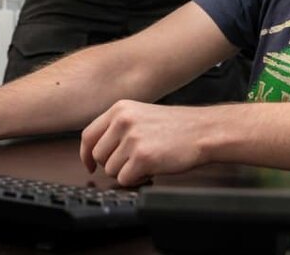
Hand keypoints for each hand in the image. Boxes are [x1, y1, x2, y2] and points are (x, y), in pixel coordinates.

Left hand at [79, 100, 212, 185]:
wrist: (203, 131)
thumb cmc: (178, 126)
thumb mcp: (141, 114)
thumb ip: (118, 126)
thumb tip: (98, 148)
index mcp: (120, 109)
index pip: (88, 135)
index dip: (86, 154)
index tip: (90, 164)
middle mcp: (122, 121)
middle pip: (98, 155)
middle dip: (113, 164)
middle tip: (132, 162)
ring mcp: (132, 139)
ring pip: (110, 170)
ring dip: (127, 172)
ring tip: (146, 163)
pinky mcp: (142, 157)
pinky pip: (125, 180)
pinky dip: (136, 181)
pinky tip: (150, 171)